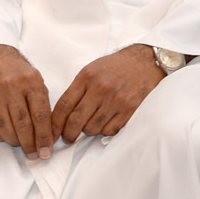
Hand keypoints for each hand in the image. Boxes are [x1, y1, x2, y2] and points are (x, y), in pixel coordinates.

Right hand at [0, 43, 53, 159]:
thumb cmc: (18, 71)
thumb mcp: (36, 80)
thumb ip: (42, 102)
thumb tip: (48, 131)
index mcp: (31, 82)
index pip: (41, 115)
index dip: (45, 136)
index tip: (48, 150)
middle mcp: (12, 89)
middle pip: (24, 125)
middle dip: (32, 144)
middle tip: (36, 155)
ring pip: (7, 129)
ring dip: (16, 143)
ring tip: (24, 148)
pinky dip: (0, 137)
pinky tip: (6, 138)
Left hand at [50, 44, 164, 142]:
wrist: (147, 61)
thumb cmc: (118, 66)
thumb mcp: (93, 69)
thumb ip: (78, 89)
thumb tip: (63, 115)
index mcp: (87, 77)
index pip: (64, 105)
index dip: (54, 123)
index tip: (51, 133)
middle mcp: (101, 88)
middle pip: (75, 120)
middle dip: (69, 134)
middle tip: (68, 137)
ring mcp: (116, 100)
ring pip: (92, 128)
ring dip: (89, 130)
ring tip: (92, 124)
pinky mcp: (130, 108)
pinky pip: (110, 130)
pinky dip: (106, 130)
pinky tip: (108, 121)